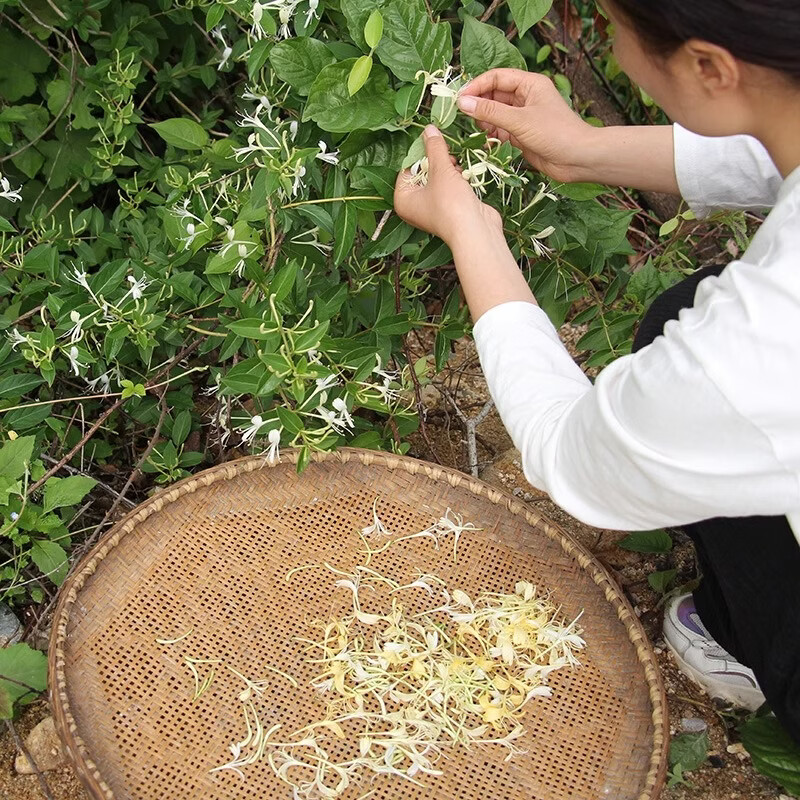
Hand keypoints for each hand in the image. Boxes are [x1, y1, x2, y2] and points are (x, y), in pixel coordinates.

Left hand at [394, 125, 502, 246]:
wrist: (475, 231)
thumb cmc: (450, 205)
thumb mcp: (440, 169)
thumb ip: (434, 148)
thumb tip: (429, 130)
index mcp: (402, 200)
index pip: (407, 168)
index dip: (421, 153)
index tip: (432, 142)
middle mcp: (414, 207)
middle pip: (423, 173)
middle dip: (437, 162)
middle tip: (447, 156)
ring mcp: (432, 209)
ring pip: (438, 179)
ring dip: (449, 170)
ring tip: (456, 168)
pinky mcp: (450, 210)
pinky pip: (449, 188)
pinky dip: (456, 180)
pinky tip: (464, 176)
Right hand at [457, 68, 599, 183]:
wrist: (578, 159)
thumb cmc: (555, 133)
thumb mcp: (519, 121)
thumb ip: (490, 112)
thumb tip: (463, 103)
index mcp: (529, 84)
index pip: (496, 77)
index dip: (477, 86)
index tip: (460, 99)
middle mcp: (526, 97)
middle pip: (494, 96)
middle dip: (480, 106)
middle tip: (469, 119)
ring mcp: (524, 116)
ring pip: (496, 114)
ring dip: (486, 122)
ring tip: (483, 132)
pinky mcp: (522, 135)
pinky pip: (501, 130)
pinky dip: (493, 135)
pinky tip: (489, 142)